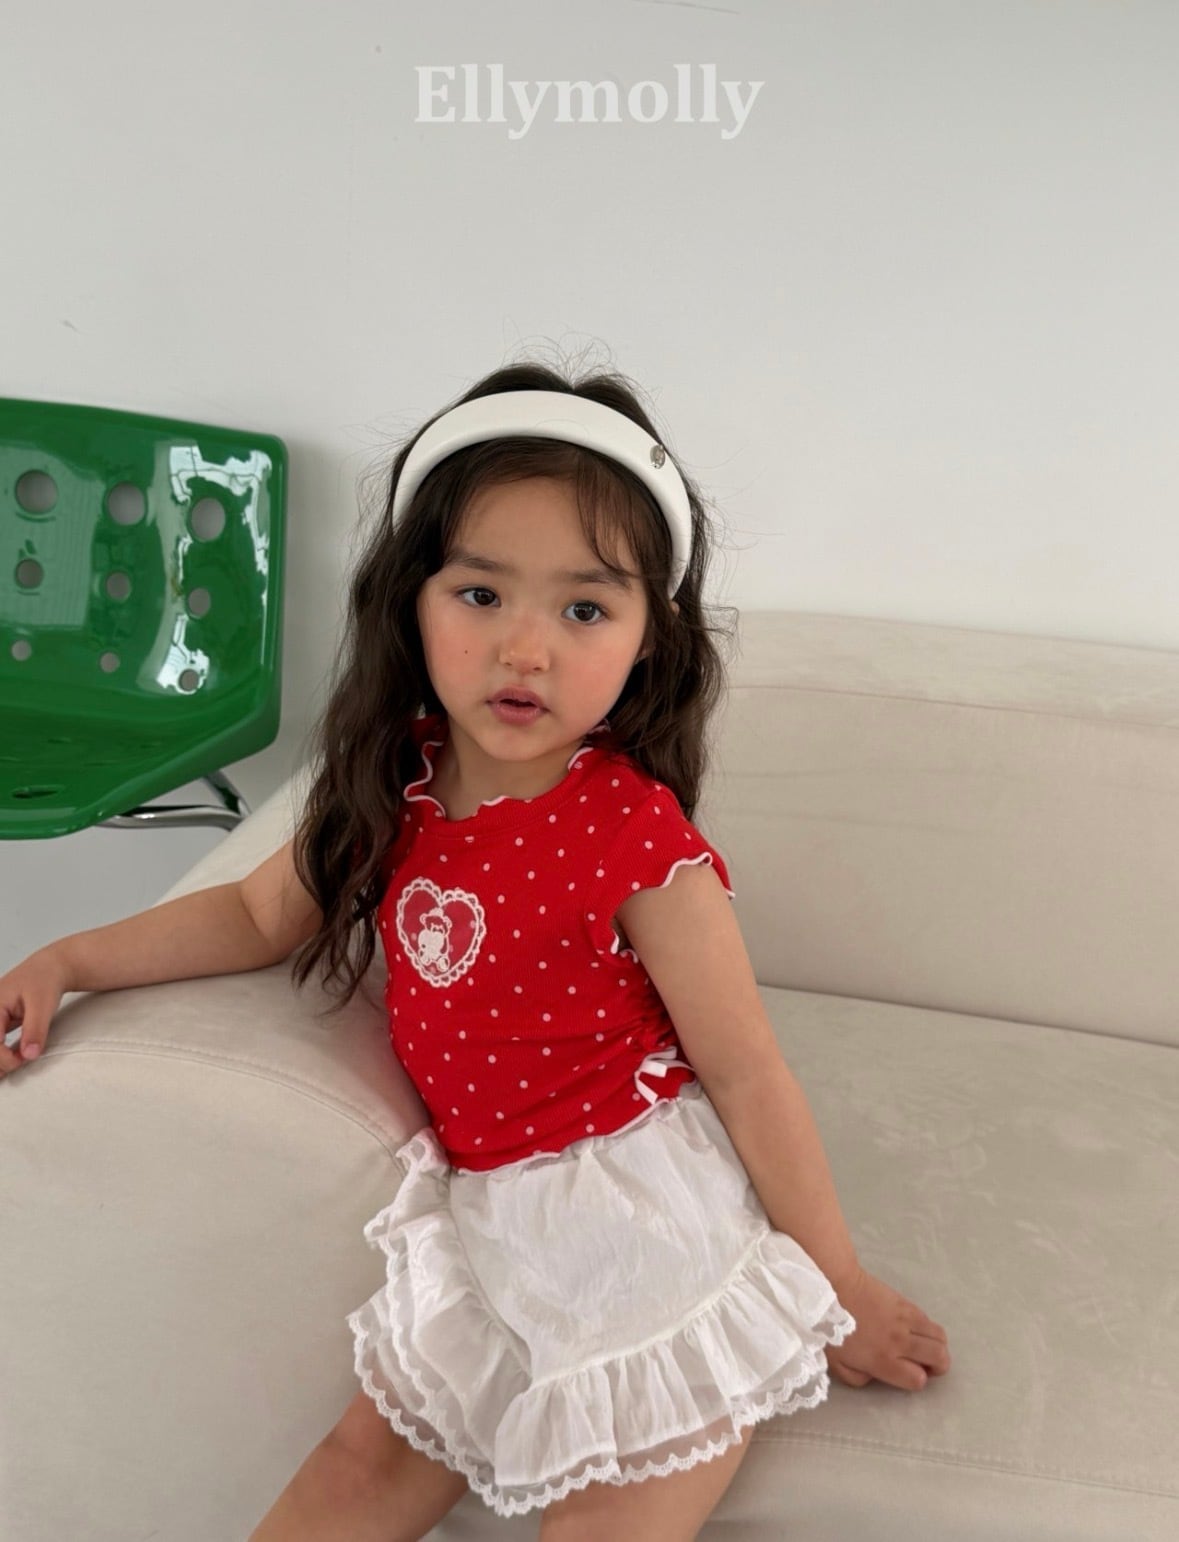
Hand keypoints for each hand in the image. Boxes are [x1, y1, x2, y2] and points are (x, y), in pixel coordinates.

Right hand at [0, 947, 70, 1079]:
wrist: (49, 970)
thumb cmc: (44, 981)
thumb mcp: (43, 1005)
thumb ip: (35, 1030)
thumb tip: (29, 1055)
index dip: (3, 1056)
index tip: (22, 1060)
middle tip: (19, 1062)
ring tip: (13, 1065)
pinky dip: (1, 1055)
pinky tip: (10, 1062)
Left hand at [825, 1264, 950, 1391]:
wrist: (835, 1285)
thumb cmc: (830, 1327)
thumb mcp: (837, 1364)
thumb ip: (858, 1377)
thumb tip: (875, 1377)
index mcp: (883, 1360)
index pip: (918, 1380)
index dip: (917, 1381)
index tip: (906, 1376)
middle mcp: (900, 1341)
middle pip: (939, 1357)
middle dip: (938, 1366)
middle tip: (926, 1365)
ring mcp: (905, 1320)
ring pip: (940, 1337)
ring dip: (938, 1346)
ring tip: (925, 1347)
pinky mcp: (905, 1303)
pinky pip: (928, 1319)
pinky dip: (928, 1329)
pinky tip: (914, 1329)